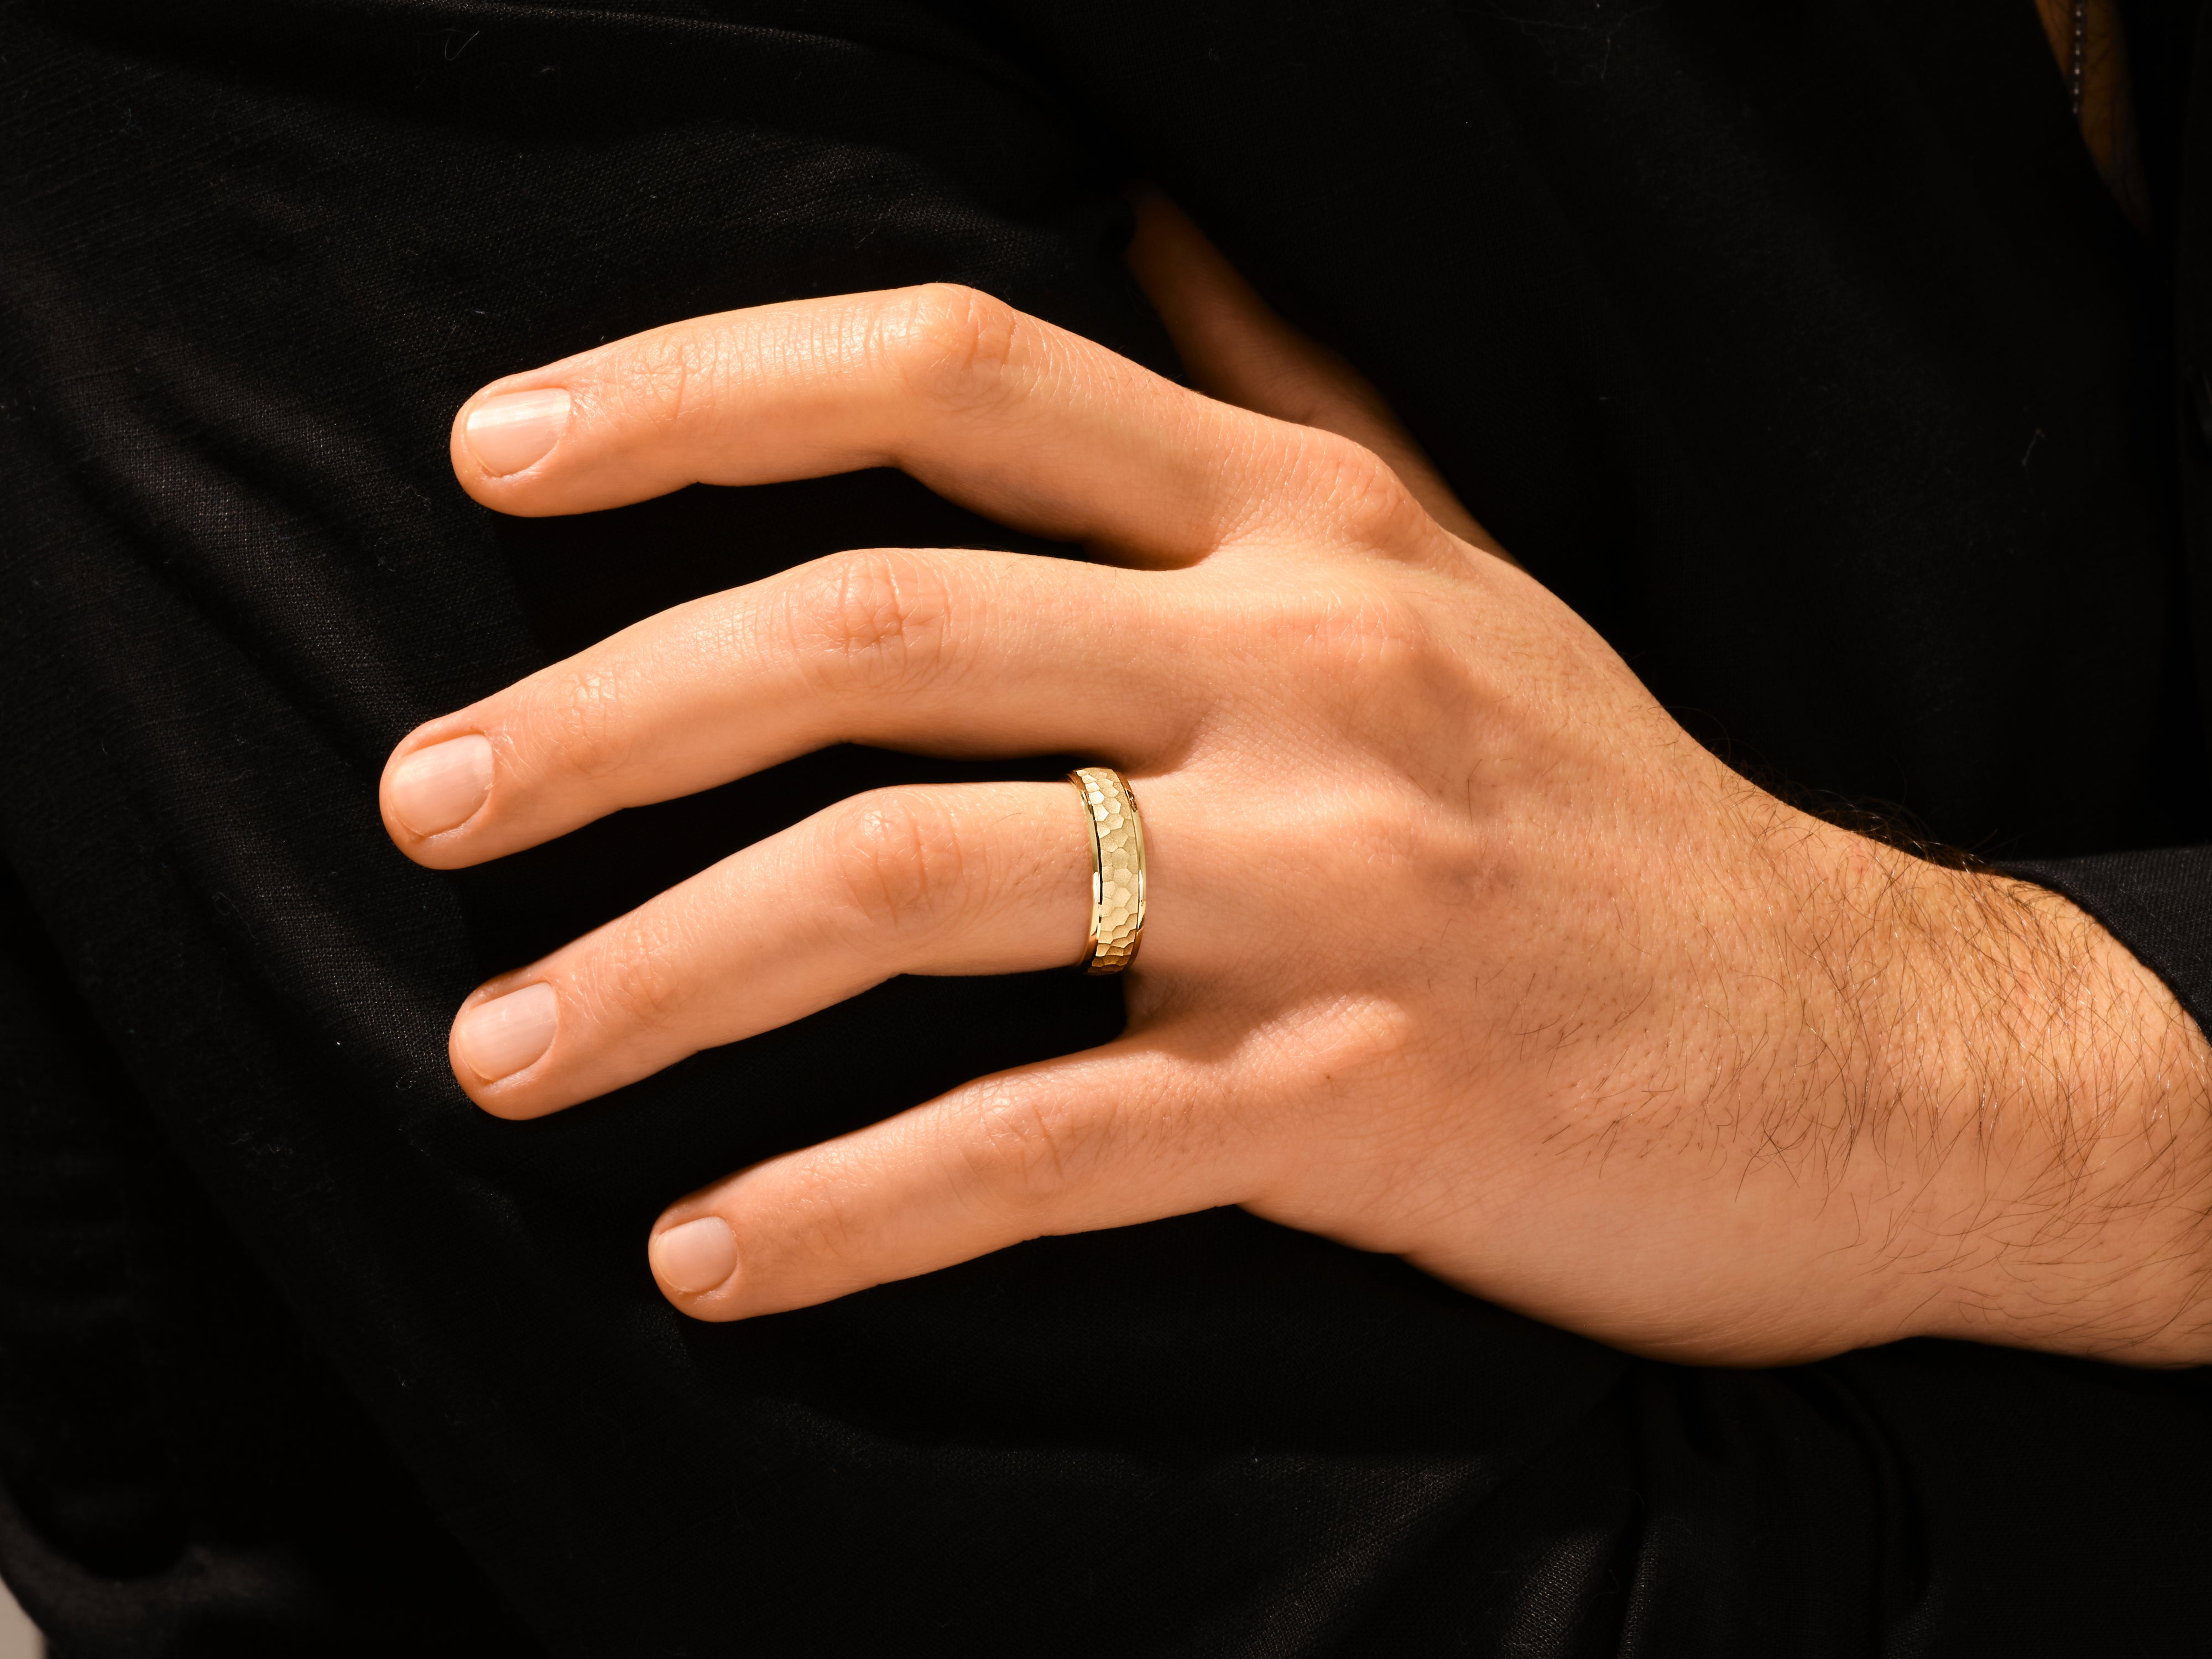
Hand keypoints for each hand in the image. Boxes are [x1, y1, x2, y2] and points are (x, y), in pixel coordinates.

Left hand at [381, 200, 2211, 1365]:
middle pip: (874, 634)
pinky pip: (1044, 1144)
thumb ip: (1284, 387)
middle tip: (426, 799)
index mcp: (1308, 520)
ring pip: (917, 883)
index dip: (700, 394)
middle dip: (607, 713)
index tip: (499, 464)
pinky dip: (848, 1208)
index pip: (952, 373)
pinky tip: (708, 1257)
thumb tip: (1139, 222)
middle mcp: (1308, 664)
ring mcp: (1339, 884)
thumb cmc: (1616, 808)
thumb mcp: (1458, 562)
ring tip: (502, 1048)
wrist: (1873, 1041)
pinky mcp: (1366, 1103)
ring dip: (667, 970)